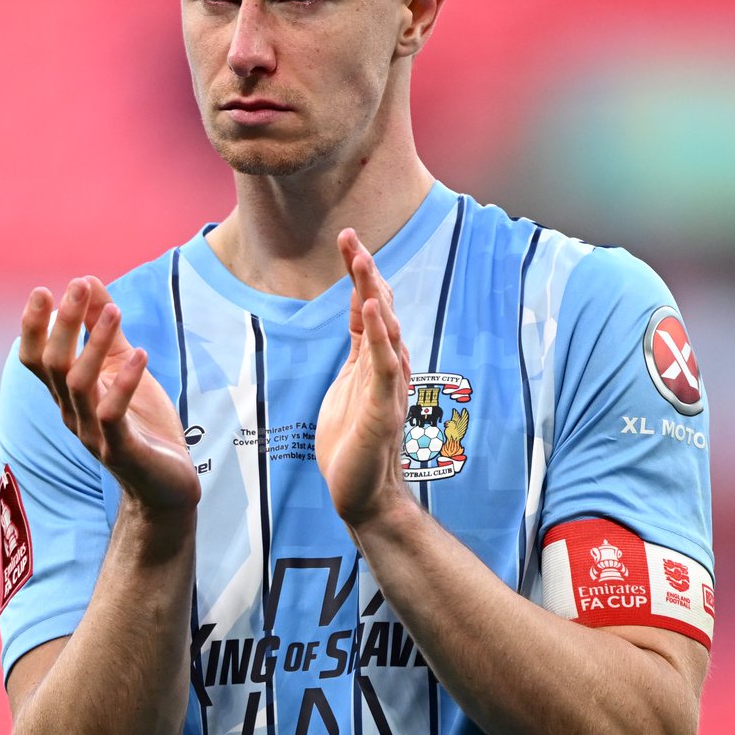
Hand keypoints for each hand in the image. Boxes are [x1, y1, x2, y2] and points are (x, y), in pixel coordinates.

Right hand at [19, 277, 200, 513]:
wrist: (168, 485)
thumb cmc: (144, 424)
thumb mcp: (124, 366)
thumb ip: (106, 329)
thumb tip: (88, 281)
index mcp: (68, 395)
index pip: (35, 359)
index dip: (33, 326)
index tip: (43, 291)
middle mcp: (72, 413)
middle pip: (53, 364)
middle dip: (63, 323)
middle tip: (77, 286)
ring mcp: (94, 434)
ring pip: (79, 384)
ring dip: (96, 343)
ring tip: (115, 311)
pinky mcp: (122, 450)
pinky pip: (112, 414)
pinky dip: (124, 382)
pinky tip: (141, 355)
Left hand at [316, 229, 414, 525]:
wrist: (364, 496)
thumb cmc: (353, 447)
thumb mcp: (347, 390)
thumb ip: (357, 355)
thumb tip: (363, 318)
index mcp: (371, 364)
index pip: (367, 309)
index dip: (359, 275)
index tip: (349, 240)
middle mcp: (385, 369)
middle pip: (380, 310)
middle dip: (366, 273)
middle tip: (351, 237)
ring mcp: (387, 388)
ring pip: (385, 331)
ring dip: (374, 293)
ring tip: (362, 260)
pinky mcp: (384, 409)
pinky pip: (383, 365)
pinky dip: (381, 335)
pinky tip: (375, 307)